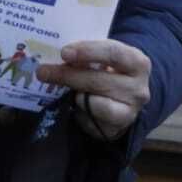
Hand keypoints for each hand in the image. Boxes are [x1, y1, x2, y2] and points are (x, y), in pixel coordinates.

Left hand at [35, 39, 150, 141]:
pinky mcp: (118, 130)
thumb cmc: (111, 70)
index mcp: (138, 63)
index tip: (64, 53)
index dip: (88, 51)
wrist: (125, 99)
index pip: (113, 53)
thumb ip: (89, 55)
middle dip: (68, 75)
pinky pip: (90, 120)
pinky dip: (79, 112)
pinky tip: (77, 105)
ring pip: (94, 103)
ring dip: (75, 95)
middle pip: (98, 80)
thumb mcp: (106, 58)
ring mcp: (131, 112)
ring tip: (67, 90)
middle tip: (43, 72)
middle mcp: (139, 88)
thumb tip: (57, 56)